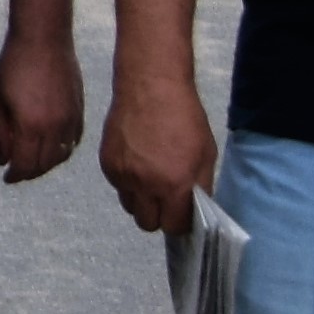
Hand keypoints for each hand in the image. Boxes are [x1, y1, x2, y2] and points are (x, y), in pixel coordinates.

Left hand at [0, 35, 86, 186]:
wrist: (44, 39)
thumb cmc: (13, 66)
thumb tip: (4, 160)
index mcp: (31, 126)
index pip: (26, 165)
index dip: (16, 176)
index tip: (7, 178)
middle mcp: (55, 128)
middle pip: (45, 165)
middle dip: (30, 173)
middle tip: (18, 173)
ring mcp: (71, 120)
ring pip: (62, 156)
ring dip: (47, 164)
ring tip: (32, 161)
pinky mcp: (80, 111)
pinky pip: (74, 142)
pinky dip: (62, 150)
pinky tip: (51, 147)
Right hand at [99, 65, 215, 234]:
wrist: (151, 86)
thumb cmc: (185, 118)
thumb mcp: (206, 154)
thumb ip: (200, 187)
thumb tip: (195, 209)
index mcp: (174, 185)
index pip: (173, 227)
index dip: (180, 222)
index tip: (182, 212)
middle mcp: (146, 185)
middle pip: (147, 224)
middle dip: (159, 216)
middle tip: (165, 199)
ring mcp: (122, 174)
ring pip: (130, 207)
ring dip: (141, 201)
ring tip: (149, 179)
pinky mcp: (106, 162)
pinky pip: (118, 186)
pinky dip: (127, 182)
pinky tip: (136, 162)